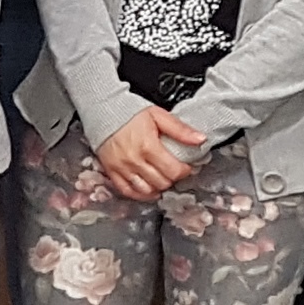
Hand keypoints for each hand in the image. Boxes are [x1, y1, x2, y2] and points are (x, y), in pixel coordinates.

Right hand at [91, 107, 206, 200]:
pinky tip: (148, 189)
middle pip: (161, 182)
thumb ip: (180, 129)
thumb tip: (200, 139)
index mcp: (148, 146)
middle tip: (174, 170)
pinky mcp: (112, 171)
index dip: (184, 171)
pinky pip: (127, 191)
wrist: (103, 110)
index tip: (186, 166)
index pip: (173, 171)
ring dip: (158, 187)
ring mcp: (122, 168)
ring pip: (146, 190)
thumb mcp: (158, 115)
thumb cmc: (130, 112)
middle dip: (172, 178)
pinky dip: (140, 194)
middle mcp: (134, 160)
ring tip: (162, 178)